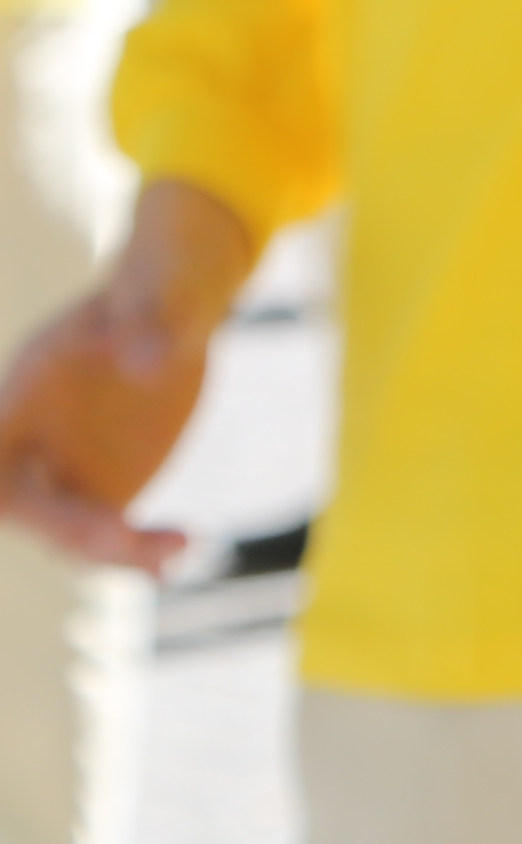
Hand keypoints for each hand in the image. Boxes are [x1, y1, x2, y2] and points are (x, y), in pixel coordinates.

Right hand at [0, 183, 253, 575]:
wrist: (182, 304)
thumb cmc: (159, 286)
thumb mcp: (161, 294)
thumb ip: (151, 325)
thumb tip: (148, 364)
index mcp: (22, 394)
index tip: (5, 505)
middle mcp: (32, 444)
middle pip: (30, 505)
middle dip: (71, 527)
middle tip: (126, 539)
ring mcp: (66, 473)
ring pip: (72, 534)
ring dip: (115, 551)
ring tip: (175, 550)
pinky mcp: (105, 488)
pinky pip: (111, 534)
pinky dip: (136, 551)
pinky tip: (174, 557)